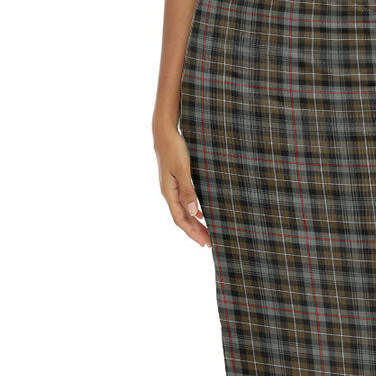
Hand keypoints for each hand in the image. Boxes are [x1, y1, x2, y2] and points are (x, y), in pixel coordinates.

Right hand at [156, 126, 210, 247]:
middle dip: (195, 231)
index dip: (192, 232)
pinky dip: (193, 210)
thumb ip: (188, 191)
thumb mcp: (183, 169)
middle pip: (183, 218)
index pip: (181, 219)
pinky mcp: (176, 180)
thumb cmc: (174, 149)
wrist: (165, 132)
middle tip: (210, 242)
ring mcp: (172, 187)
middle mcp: (169, 192)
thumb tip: (194, 213)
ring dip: (195, 223)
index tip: (205, 242)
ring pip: (184, 211)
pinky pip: (184, 201)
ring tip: (207, 232)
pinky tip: (201, 213)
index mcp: (169, 192)